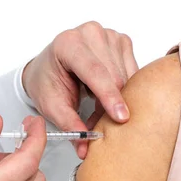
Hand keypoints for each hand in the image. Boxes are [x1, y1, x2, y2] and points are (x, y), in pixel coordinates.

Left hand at [22, 22, 138, 158]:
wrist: (48, 67)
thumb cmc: (48, 82)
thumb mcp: (52, 107)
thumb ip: (69, 125)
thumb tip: (85, 146)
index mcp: (68, 44)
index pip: (95, 72)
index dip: (109, 97)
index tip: (121, 118)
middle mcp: (90, 33)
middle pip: (114, 77)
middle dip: (110, 105)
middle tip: (97, 121)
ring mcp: (109, 35)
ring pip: (126, 77)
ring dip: (117, 98)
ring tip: (96, 104)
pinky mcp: (122, 42)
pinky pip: (132, 73)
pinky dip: (123, 89)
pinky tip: (105, 91)